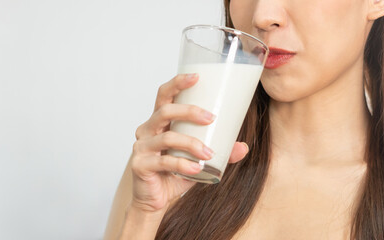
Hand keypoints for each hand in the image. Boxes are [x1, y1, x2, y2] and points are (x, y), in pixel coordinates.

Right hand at [129, 73, 248, 212]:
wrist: (153, 200)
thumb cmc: (173, 172)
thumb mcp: (198, 159)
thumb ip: (219, 151)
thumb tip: (243, 147)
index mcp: (159, 121)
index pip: (164, 95)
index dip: (177, 83)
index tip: (197, 77)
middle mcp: (147, 130)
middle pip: (165, 111)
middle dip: (189, 111)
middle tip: (211, 118)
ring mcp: (141, 147)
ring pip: (167, 138)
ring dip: (191, 144)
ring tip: (209, 153)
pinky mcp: (140, 165)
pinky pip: (164, 162)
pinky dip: (182, 165)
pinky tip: (196, 169)